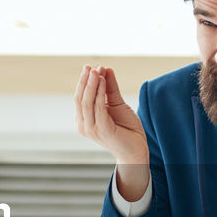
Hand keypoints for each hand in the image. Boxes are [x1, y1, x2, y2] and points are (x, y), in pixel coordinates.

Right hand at [74, 65, 149, 200]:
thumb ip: (110, 88)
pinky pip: (98, 108)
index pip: (80, 97)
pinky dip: (99, 93)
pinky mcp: (102, 130)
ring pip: (87, 102)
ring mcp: (91, 129)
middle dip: (85, 81)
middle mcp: (84, 125)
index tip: (90, 67)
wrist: (136, 150)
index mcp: (84, 119)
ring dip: (91, 85)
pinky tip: (103, 82)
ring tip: (96, 71)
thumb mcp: (117, 103)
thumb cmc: (126, 129)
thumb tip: (105, 69)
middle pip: (80, 99)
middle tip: (90, 67)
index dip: (84, 82)